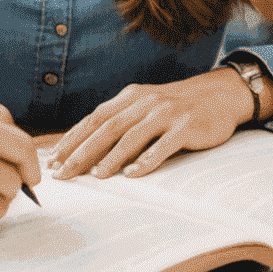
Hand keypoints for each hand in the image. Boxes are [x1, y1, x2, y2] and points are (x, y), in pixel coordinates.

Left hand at [45, 68, 254, 180]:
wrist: (219, 95)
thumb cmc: (175, 107)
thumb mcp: (144, 107)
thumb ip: (120, 122)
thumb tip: (87, 147)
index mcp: (129, 97)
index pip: (93, 119)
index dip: (72, 139)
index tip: (53, 160)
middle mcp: (143, 102)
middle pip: (106, 128)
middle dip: (81, 152)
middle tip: (64, 173)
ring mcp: (165, 113)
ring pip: (131, 136)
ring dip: (111, 157)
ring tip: (96, 176)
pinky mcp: (186, 126)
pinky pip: (164, 144)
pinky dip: (147, 159)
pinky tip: (134, 174)